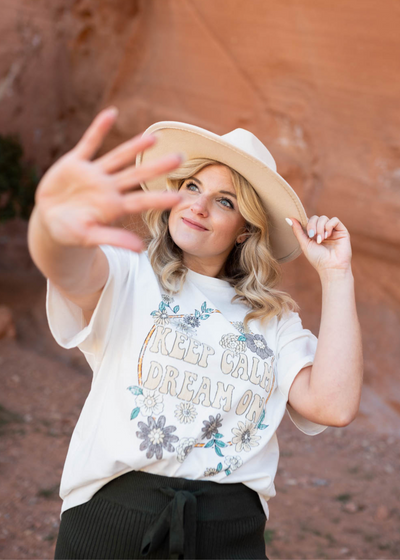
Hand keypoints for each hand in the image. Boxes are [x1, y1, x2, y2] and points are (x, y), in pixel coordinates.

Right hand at [34, 107, 182, 251]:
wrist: (49, 221)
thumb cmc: (71, 232)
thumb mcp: (90, 237)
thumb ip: (114, 239)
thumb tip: (140, 250)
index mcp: (113, 207)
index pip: (140, 202)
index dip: (158, 199)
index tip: (179, 197)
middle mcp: (108, 188)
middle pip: (136, 175)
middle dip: (156, 167)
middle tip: (180, 158)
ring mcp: (93, 174)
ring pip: (118, 157)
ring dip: (134, 147)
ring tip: (154, 137)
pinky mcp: (75, 163)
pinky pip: (88, 143)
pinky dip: (98, 129)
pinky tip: (111, 113)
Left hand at [286, 215, 351, 275]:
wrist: (331, 267)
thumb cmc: (317, 259)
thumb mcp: (304, 244)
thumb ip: (297, 231)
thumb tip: (288, 218)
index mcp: (315, 234)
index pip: (309, 221)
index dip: (306, 224)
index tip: (307, 234)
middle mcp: (324, 231)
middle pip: (316, 217)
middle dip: (312, 225)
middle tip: (312, 236)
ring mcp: (333, 231)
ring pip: (324, 218)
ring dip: (320, 227)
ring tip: (321, 239)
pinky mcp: (342, 231)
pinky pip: (335, 220)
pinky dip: (329, 225)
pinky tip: (327, 235)